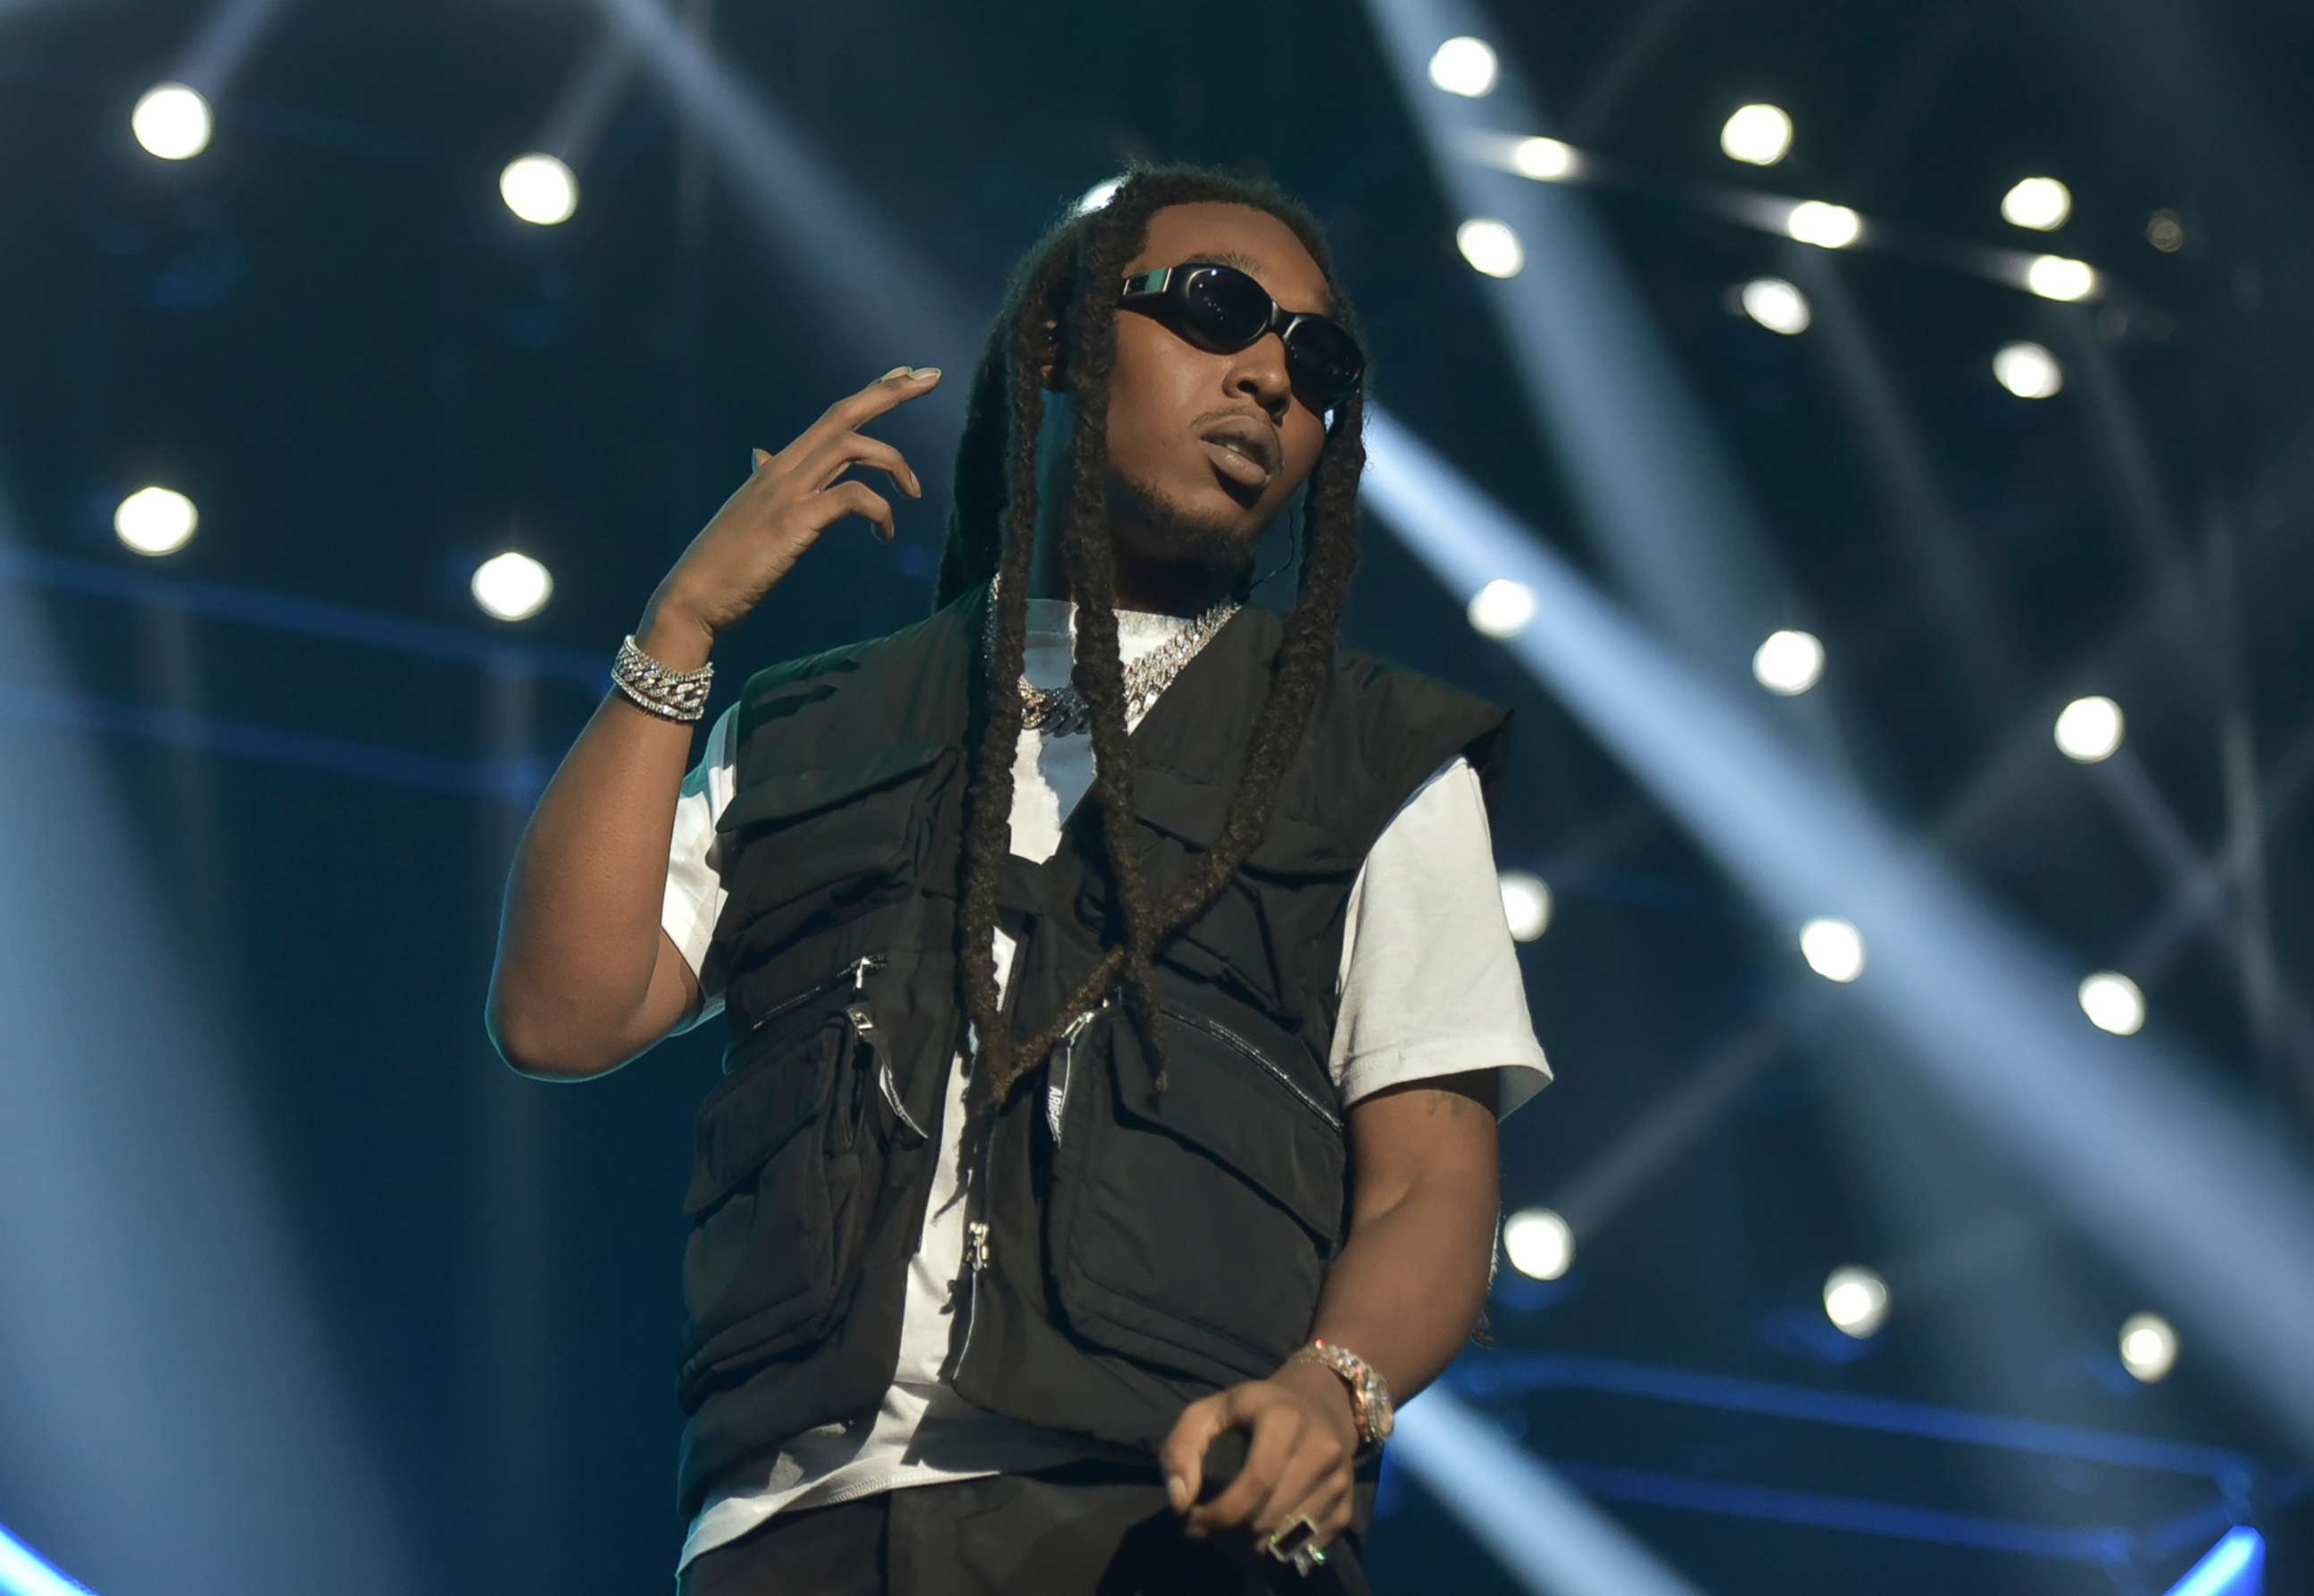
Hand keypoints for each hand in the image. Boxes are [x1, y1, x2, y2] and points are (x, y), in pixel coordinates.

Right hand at [648, 365, 941, 640]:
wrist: (693, 595)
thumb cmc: (724, 561)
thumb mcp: (748, 510)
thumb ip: (764, 480)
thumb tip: (759, 457)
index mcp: (778, 466)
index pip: (832, 416)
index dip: (871, 391)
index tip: (905, 373)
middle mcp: (784, 468)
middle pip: (844, 414)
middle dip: (890, 391)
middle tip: (931, 377)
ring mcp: (788, 491)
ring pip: (852, 446)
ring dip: (895, 463)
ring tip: (914, 494)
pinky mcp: (796, 520)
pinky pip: (853, 497)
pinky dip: (880, 511)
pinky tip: (884, 536)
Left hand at [1159, 1363, 1359, 1556]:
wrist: (1323, 1400)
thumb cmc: (1258, 1407)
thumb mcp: (1212, 1409)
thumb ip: (1181, 1446)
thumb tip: (1180, 1501)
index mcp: (1285, 1418)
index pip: (1256, 1482)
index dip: (1221, 1513)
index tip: (1193, 1521)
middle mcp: (1321, 1448)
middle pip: (1270, 1516)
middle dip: (1230, 1532)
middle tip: (1209, 1528)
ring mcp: (1340, 1478)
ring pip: (1289, 1536)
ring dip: (1253, 1545)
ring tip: (1233, 1530)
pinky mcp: (1349, 1503)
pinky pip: (1309, 1544)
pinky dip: (1281, 1548)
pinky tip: (1263, 1531)